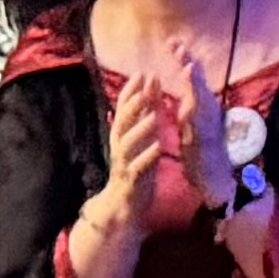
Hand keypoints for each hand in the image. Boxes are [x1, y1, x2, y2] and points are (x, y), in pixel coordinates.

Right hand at [100, 64, 203, 234]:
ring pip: (129, 143)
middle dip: (133, 104)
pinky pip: (138, 167)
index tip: (142, 72)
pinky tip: (158, 147)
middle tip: (144, 87)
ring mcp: (124, 163)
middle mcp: (120, 146)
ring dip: (140, 129)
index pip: (124, 109)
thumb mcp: (140, 140)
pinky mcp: (132, 180)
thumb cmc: (136, 168)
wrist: (125, 204)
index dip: (132, 91)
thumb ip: (143, 118)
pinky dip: (147, 156)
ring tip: (154, 115)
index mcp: (123, 135)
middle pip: (123, 121)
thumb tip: (146, 92)